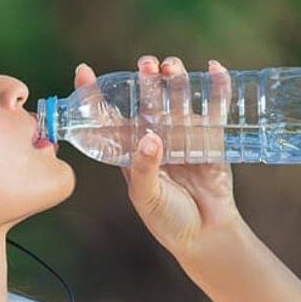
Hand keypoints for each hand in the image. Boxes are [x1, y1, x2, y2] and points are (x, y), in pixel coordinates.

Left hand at [73, 55, 242, 261]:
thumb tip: (150, 138)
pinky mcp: (211, 138)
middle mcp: (155, 136)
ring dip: (175, 78)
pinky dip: (216, 88)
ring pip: (178, 97)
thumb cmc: (168, 220)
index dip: (94, 95)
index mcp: (131, 149)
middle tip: (146, 65)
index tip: (84, 72)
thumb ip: (144, 170)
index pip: (108, 117)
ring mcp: (184, 134)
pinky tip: (215, 69)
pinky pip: (214, 108)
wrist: (204, 236)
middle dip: (146, 79)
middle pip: (148, 99)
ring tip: (171, 66)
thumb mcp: (147, 198)